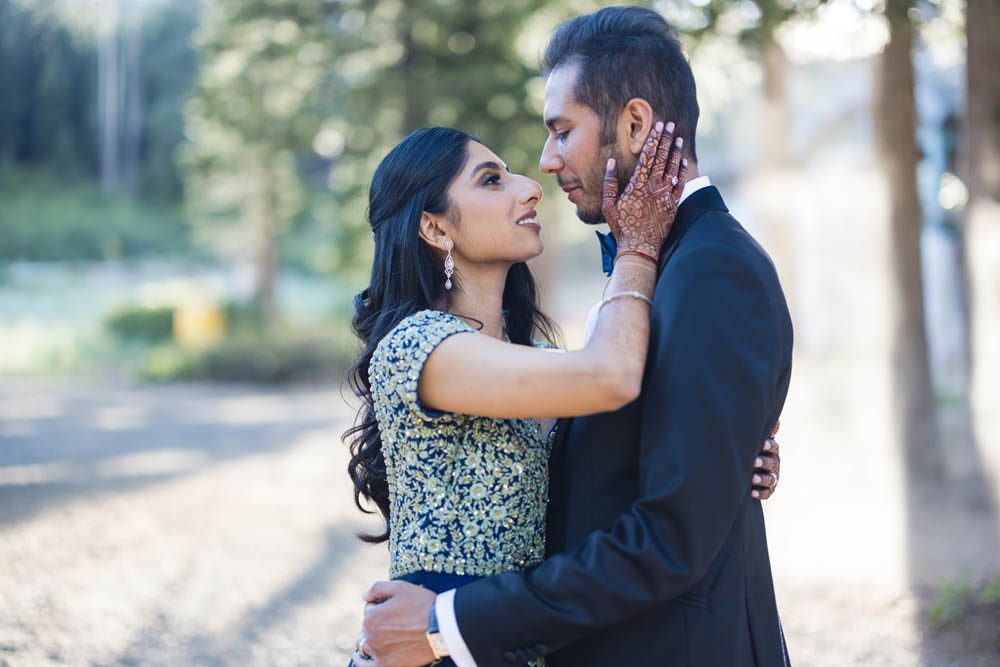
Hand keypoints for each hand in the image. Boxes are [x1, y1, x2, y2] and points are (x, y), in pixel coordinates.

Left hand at [357, 580, 436, 666]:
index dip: (381, 606)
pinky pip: (366, 666)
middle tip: (396, 622)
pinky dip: (362, 662)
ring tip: (387, 637)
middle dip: (378, 623)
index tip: (395, 608)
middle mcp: (370, 635)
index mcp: (371, 616)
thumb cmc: (422, 604)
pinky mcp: (387, 665)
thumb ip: (377, 588)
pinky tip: (360, 658)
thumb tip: (364, 597)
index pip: (369, 610)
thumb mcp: (400, 587)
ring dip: (372, 640)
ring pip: (367, 645)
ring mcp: (378, 652)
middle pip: (368, 628)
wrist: (442, 627)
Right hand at [602, 120, 687, 260]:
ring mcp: (665, 196)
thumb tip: (611, 163)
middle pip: (661, 158)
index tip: (658, 126)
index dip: (653, 139)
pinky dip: (682, 171)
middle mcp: (653, 188)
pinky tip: (682, 161)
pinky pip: (680, 185)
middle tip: (670, 125)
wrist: (639, 248)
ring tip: (678, 138)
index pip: (648, 156)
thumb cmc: (621, 228)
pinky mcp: (673, 206)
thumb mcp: (608, 206)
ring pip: (673, 169)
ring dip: (675, 152)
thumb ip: (610, 183)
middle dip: (666, 139)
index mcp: (637, 185)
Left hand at [752, 421, 780, 499]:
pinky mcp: (768, 490)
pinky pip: (767, 493)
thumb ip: (764, 433)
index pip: (774, 447)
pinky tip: (752, 493)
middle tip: (754, 462)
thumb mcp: (758, 442)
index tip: (762, 444)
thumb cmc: (754, 451)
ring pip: (770, 479)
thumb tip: (777, 421)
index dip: (769, 446)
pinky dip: (760, 493)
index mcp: (772, 452)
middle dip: (764, 462)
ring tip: (752, 478)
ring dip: (762, 479)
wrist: (751, 471)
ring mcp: (772, 478)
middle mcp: (774, 464)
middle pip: (772, 463)